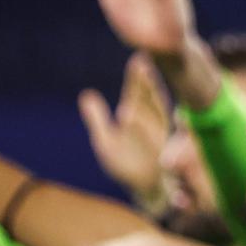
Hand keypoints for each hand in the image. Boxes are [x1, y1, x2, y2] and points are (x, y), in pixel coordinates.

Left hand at [78, 53, 169, 205]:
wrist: (145, 188)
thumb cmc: (127, 163)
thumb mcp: (105, 141)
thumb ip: (97, 119)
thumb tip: (86, 95)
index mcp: (137, 115)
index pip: (137, 92)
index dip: (137, 76)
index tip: (137, 57)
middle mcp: (149, 122)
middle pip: (148, 97)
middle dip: (145, 80)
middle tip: (143, 60)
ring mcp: (157, 135)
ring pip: (153, 112)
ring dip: (150, 95)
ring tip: (144, 78)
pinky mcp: (159, 151)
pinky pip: (151, 136)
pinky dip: (144, 126)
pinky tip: (131, 114)